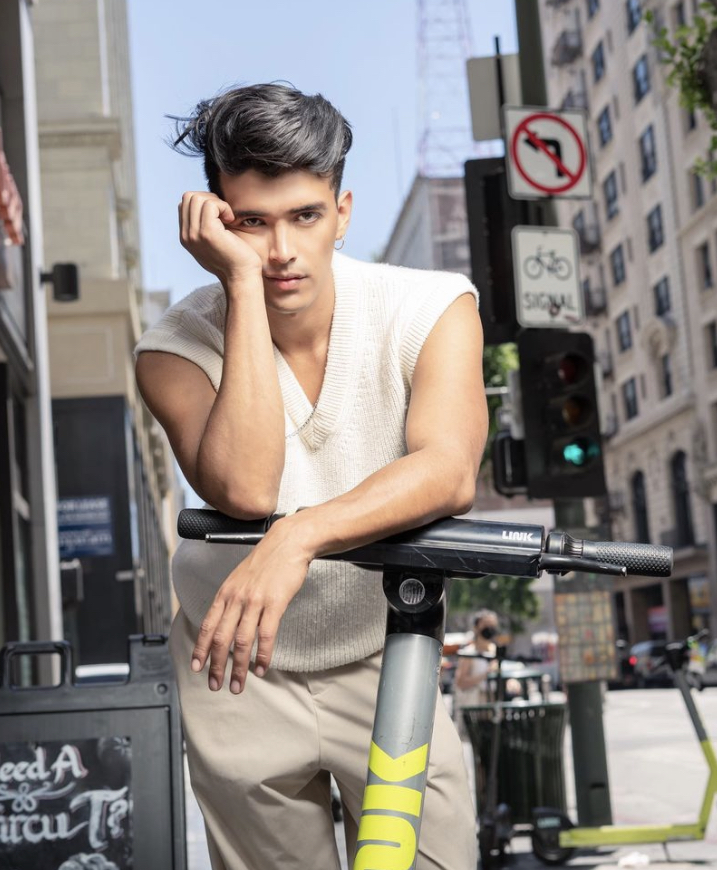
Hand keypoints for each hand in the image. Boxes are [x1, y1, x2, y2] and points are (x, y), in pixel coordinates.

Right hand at [178, 191, 261, 286]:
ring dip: (217, 203)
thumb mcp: (213, 241)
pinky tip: (231, 220)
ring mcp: (195, 234)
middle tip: (224, 214)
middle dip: (209, 198)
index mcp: (186, 237)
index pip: (184, 204)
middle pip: (188, 197)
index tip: (219, 215)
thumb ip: (203, 226)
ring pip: (197, 198)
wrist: (242, 277)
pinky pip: (210, 204)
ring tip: (227, 218)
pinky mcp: (207, 233)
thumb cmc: (234, 259)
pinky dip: (223, 207)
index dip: (204, 202)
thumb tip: (205, 204)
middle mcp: (186, 236)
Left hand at [190, 518, 311, 693]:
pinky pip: (266, 635)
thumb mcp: (240, 578)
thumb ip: (232, 599)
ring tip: (237, 685)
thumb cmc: (267, 561)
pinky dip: (262, 655)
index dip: (200, 649)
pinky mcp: (275, 603)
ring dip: (238, 667)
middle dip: (216, 666)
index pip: (208, 626)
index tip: (196, 667)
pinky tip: (261, 668)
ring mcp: (255, 601)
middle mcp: (236, 598)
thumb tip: (226, 621)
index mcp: (226, 593)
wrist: (288, 543)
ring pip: (241, 641)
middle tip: (215, 685)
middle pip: (221, 639)